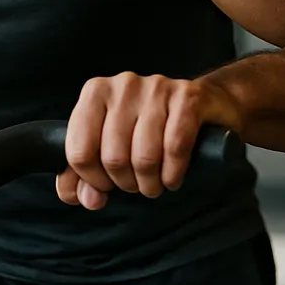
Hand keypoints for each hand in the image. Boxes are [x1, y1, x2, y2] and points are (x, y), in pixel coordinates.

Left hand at [57, 73, 241, 209]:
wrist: (205, 104)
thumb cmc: (148, 128)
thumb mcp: (109, 147)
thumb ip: (83, 176)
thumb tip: (84, 199)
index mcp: (95, 92)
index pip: (79, 150)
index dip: (92, 179)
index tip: (105, 185)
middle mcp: (123, 85)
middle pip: (113, 157)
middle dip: (125, 183)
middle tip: (135, 184)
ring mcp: (157, 88)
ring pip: (144, 157)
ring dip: (150, 183)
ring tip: (154, 184)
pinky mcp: (188, 98)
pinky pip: (175, 149)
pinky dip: (173, 174)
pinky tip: (172, 178)